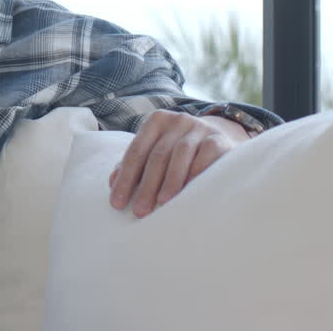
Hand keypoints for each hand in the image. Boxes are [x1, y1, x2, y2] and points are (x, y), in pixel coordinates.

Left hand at [107, 111, 247, 217]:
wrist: (220, 139)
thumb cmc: (178, 153)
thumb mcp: (156, 152)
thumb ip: (134, 166)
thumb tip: (112, 183)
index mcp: (156, 122)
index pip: (136, 151)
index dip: (125, 178)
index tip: (117, 203)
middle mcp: (177, 121)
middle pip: (157, 155)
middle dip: (146, 185)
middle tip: (139, 211)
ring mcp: (199, 128)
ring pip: (180, 154)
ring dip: (170, 181)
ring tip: (162, 204)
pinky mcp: (219, 140)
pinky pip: (206, 156)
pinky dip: (196, 173)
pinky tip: (189, 192)